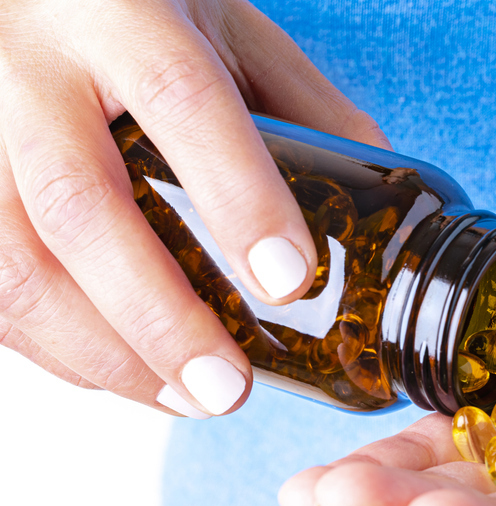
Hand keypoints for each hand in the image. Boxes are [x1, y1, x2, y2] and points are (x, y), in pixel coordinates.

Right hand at [0, 0, 388, 416]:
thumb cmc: (136, 10)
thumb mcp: (230, 29)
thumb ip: (304, 110)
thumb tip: (382, 219)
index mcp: (121, 13)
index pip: (180, 98)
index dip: (237, 197)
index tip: (288, 282)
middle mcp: (27, 65)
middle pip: (77, 204)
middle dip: (158, 317)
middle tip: (228, 389)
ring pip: (13, 261)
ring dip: (103, 353)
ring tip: (187, 400)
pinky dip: (52, 348)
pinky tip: (121, 374)